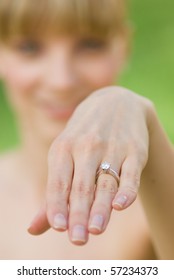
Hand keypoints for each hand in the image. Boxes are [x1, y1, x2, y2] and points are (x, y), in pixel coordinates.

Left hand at [28, 86, 151, 244]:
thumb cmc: (84, 136)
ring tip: (96, 229)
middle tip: (77, 239)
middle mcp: (86, 146)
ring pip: (105, 182)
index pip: (58, 182)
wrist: (115, 103)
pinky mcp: (134, 150)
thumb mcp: (63, 155)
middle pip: (81, 186)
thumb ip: (52, 194)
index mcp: (63, 148)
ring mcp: (112, 147)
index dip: (57, 204)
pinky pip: (130, 172)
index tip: (58, 226)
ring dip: (101, 207)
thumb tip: (33, 229)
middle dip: (78, 213)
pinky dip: (127, 189)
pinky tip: (121, 205)